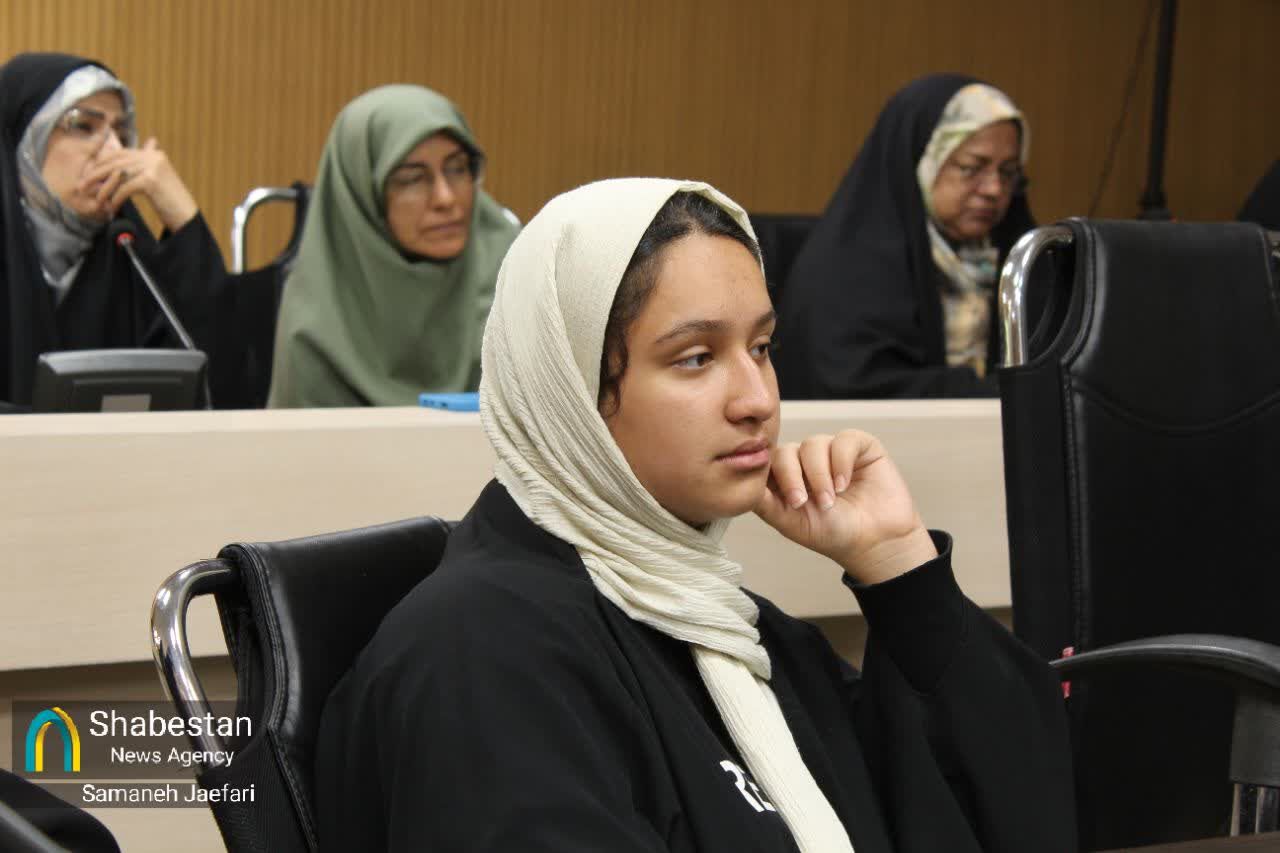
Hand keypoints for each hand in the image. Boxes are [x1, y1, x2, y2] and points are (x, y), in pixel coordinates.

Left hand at [81, 138, 197, 231]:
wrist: (187, 217)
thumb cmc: (170, 203)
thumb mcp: (154, 182)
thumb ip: (139, 170)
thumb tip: (116, 168)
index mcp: (153, 154)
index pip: (120, 153)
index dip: (101, 163)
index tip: (88, 174)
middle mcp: (153, 157)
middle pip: (116, 163)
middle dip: (96, 175)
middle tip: (82, 186)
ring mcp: (153, 167)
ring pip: (118, 175)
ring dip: (103, 189)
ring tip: (96, 200)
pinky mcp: (152, 180)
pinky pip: (125, 188)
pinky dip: (116, 198)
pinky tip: (112, 207)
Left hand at [752, 429, 937, 584]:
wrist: (875, 542)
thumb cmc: (832, 533)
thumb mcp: (791, 522)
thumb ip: (764, 503)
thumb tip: (743, 485)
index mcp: (786, 476)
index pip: (768, 462)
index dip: (771, 476)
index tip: (785, 501)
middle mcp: (807, 460)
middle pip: (787, 451)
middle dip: (792, 477)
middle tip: (802, 502)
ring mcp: (832, 451)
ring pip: (813, 444)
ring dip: (819, 475)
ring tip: (830, 501)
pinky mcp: (859, 446)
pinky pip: (844, 440)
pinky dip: (841, 462)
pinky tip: (845, 485)